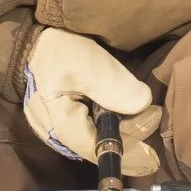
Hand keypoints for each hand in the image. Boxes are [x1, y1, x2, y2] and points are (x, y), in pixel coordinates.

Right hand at [23, 28, 162, 176]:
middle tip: (153, 114)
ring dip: (121, 129)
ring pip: (95, 139)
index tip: (155, 144)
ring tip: (142, 113)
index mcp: (60, 127)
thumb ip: (115, 87)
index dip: (130, 151)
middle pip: (99, 147)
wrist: (36, 39)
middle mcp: (55, 136)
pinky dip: (108, 123)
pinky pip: (89, 129)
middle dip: (130, 135)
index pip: (101, 151)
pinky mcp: (60, 119)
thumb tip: (143, 105)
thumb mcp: (90, 66)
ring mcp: (56, 129)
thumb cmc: (60, 52)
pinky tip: (121, 111)